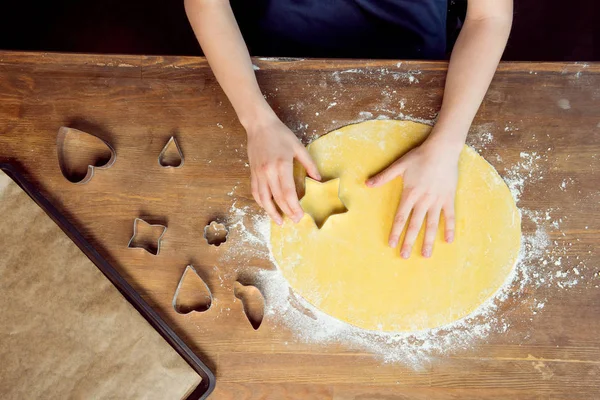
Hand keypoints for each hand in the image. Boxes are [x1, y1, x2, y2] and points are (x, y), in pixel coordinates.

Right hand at [246, 115, 320, 224]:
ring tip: (280, 221)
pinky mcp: (253, 173)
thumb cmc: (280, 134)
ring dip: (272, 212)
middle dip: (287, 212)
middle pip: (277, 198)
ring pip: (264, 199)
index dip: (294, 206)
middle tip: (295, 221)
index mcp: (282, 165)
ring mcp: (259, 173)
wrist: (259, 125)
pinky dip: (261, 202)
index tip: (300, 215)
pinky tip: (267, 208)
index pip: (288, 192)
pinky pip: (256, 192)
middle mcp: (268, 172)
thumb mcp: (298, 147)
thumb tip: (318, 180)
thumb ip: (309, 164)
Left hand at [366, 138, 459, 257]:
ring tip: (426, 255)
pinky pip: (450, 216)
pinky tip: (448, 241)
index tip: (391, 244)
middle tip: (405, 256)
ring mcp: (437, 200)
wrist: (442, 149)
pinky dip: (450, 228)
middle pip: (415, 225)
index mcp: (410, 194)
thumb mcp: (399, 165)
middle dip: (409, 242)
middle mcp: (423, 200)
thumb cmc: (419, 156)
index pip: (400, 217)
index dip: (395, 231)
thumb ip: (384, 176)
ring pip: (432, 224)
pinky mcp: (448, 198)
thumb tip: (367, 183)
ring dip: (428, 240)